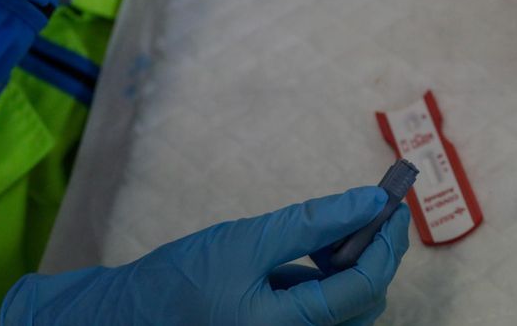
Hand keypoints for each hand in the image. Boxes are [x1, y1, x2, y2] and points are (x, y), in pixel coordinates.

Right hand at [0, 188, 410, 325]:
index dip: (386, 243)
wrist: (123, 319)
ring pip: (347, 311)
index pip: (363, 287)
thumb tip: (369, 202)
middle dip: (373, 255)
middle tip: (368, 212)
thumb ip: (313, 223)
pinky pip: (321, 315)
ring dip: (351, 269)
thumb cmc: (176, 282)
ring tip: (329, 235)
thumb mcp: (246, 240)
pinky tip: (307, 258)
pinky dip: (326, 283)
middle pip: (364, 303)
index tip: (393, 205)